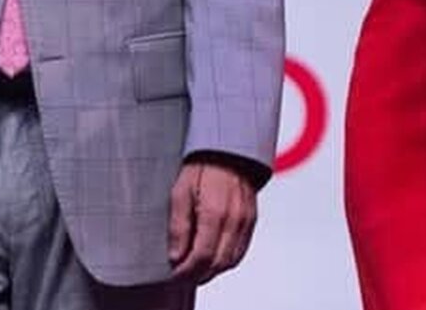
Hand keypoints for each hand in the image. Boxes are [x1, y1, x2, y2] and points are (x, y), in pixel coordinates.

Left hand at [168, 157, 258, 283]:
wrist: (229, 150)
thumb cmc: (203, 166)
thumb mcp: (181, 191)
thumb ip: (179, 226)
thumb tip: (176, 256)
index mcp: (215, 212)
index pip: (202, 257)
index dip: (186, 272)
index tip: (173, 275)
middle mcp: (235, 220)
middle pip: (218, 264)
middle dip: (197, 275)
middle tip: (181, 275)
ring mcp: (246, 221)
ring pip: (231, 261)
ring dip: (212, 270)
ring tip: (195, 269)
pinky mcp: (252, 220)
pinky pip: (241, 250)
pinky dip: (226, 260)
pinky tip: (212, 257)